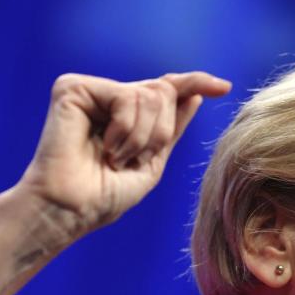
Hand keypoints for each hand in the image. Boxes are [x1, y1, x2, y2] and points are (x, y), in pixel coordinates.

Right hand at [17, 71, 231, 232]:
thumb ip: (169, 128)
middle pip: (164, 91)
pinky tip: (106, 148)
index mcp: (124, 114)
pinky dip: (126, 130)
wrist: (71, 211)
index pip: (165, 90)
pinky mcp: (73, 88)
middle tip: (132, 160)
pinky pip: (128, 97)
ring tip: (115, 158)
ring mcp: (91, 90)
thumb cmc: (103, 197)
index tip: (223, 87)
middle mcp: (107, 97)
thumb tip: (194, 94)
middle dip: (160, 133)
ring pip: (151, 94)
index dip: (194, 83)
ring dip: (143, 138)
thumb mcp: (151, 162)